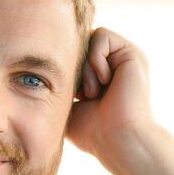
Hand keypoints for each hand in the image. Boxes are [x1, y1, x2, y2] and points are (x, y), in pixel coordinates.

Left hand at [65, 27, 157, 167]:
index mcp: (103, 78)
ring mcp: (124, 59)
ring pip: (90, 39)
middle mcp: (116, 66)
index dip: (68, 71)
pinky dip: (96, 57)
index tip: (77, 98)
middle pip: (81, 45)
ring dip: (86, 66)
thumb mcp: (68, 106)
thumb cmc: (94, 133)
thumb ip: (61, 86)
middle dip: (77, 68)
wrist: (118, 139)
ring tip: (94, 91)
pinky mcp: (132, 53)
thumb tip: (41, 71)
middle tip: (85, 95)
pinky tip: (104, 80)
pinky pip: (102, 35)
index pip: (75, 56)